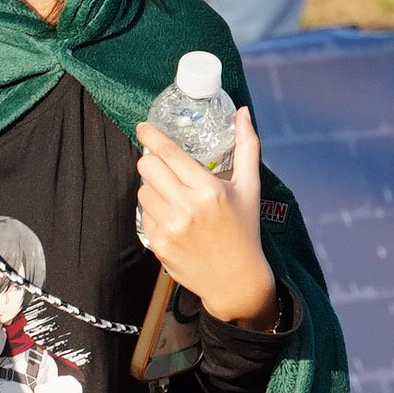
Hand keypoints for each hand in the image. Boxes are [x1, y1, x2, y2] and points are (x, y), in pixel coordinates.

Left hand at [137, 117, 277, 327]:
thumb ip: (247, 146)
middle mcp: (187, 208)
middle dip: (151, 161)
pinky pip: (144, 215)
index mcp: (209, 190)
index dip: (151, 136)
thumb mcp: (250, 188)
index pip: (169, 153)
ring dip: (154, 188)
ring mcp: (170, 228)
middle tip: (162, 165)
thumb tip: (243, 112)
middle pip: (147, 167)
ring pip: (143, 191)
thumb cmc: (244, 231)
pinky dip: (154, 212)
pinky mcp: (159, 244)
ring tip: (173, 197)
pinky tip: (173, 219)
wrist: (235, 280)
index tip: (143, 128)